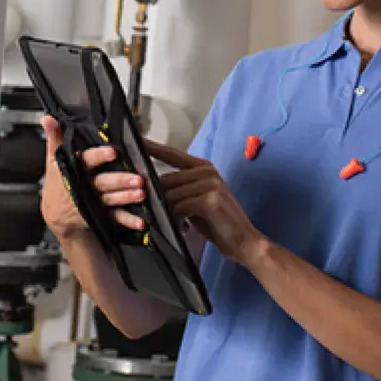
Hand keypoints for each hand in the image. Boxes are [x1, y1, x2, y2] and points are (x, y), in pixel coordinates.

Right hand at [38, 116, 151, 239]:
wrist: (57, 214)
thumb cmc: (58, 183)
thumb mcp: (53, 160)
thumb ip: (55, 138)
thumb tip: (48, 118)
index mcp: (76, 171)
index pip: (86, 161)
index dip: (99, 156)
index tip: (112, 152)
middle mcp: (87, 186)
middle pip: (103, 182)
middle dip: (120, 181)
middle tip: (136, 178)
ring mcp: (96, 201)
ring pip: (112, 199)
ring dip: (126, 197)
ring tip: (141, 193)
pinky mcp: (103, 214)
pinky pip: (116, 217)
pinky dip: (128, 220)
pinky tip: (140, 221)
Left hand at [147, 141, 264, 263]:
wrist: (243, 241)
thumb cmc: (216, 222)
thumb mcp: (196, 199)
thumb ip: (179, 188)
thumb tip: (151, 185)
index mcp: (203, 167)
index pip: (172, 154)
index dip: (153, 148)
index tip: (136, 140)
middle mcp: (207, 171)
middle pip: (166, 179)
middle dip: (159, 198)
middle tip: (160, 214)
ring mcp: (210, 184)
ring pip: (171, 194)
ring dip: (168, 212)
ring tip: (177, 223)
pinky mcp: (209, 200)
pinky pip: (179, 206)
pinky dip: (177, 219)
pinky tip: (183, 227)